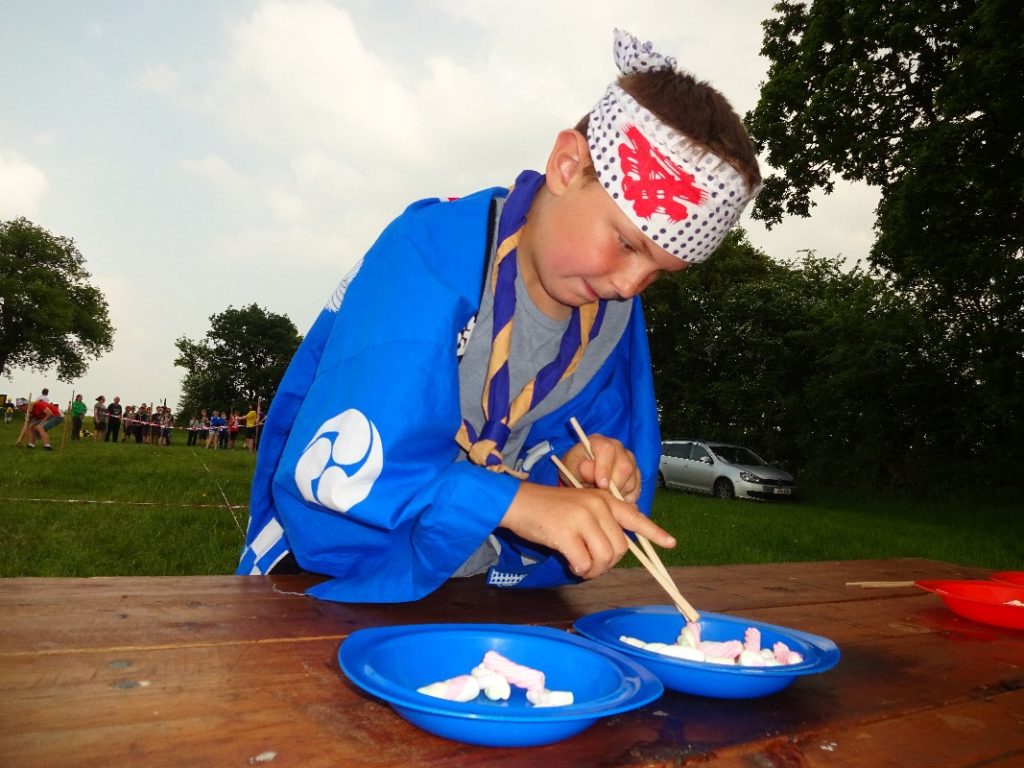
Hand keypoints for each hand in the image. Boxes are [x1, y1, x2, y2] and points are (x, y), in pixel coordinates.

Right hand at [499, 482, 674, 579]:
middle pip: (620, 547)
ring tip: (580, 565)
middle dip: (608, 563)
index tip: (670, 543)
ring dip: (593, 569)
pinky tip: (570, 563)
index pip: (634, 515)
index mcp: (602, 499)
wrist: (518, 502)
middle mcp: (597, 505)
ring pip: (604, 557)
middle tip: (591, 564)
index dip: (653, 532)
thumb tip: (613, 551)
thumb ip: (599, 522)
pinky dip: (579, 569)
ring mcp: (582, 518)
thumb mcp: (579, 507)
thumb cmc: (547, 509)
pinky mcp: (567, 532)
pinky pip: (584, 563)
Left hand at [559, 435, 641, 502]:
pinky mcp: (636, 474)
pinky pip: (636, 489)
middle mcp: (617, 447)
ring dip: (619, 493)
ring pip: (632, 480)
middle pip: (625, 466)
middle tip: (602, 496)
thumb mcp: (571, 470)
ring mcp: (629, 460)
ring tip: (604, 496)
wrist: (581, 477)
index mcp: (598, 442)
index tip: (601, 484)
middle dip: (614, 485)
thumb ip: (579, 469)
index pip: (607, 450)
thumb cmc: (575, 471)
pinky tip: (613, 498)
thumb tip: (588, 468)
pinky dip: (626, 498)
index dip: (605, 468)